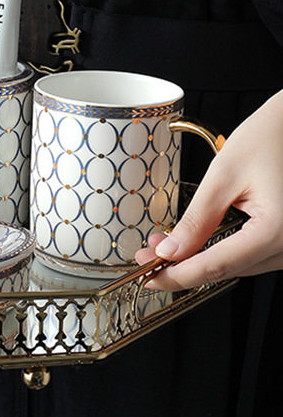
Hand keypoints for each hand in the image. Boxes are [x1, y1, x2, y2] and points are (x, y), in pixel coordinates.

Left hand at [135, 91, 282, 288]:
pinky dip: (224, 251)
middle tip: (146, 254)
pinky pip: (253, 255)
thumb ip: (197, 218)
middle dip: (182, 265)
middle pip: (227, 270)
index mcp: (277, 231)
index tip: (146, 277)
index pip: (216, 267)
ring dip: (201, 259)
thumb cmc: (271, 138)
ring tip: (165, 244)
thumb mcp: (224, 176)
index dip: (176, 276)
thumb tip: (170, 251)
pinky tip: (197, 241)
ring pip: (239, 266)